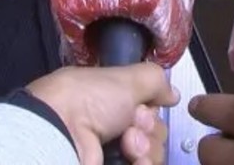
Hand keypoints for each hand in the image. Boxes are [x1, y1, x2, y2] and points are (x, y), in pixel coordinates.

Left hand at [27, 63, 177, 164]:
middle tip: (132, 127)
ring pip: (152, 155)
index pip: (149, 110)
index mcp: (112, 103)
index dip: (151, 109)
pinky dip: (144, 164)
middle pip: (154, 134)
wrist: (60, 132)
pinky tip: (134, 161)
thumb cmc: (89, 100)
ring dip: (147, 149)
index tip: (142, 107)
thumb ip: (155, 81)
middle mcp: (113, 130)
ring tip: (127, 146)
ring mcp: (113, 156)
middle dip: (150, 129)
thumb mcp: (127, 78)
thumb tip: (173, 94)